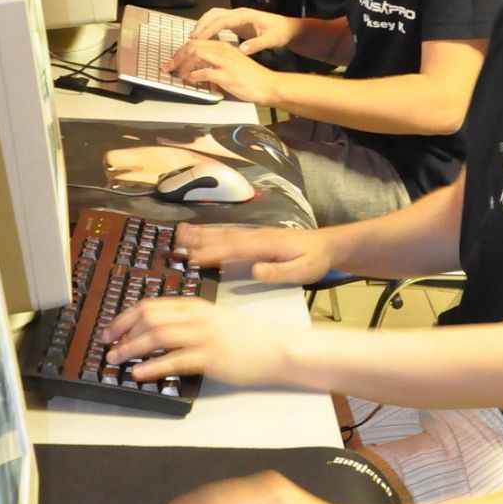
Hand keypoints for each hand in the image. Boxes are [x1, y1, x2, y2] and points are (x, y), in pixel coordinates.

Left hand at [104, 296, 272, 384]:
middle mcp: (195, 316)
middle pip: (149, 317)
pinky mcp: (210, 356)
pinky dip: (152, 366)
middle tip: (108, 347)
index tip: (111, 331)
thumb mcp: (212, 319)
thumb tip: (152, 332)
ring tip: (117, 361)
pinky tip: (139, 374)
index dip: (124, 318)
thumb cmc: (243, 337)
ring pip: (157, 336)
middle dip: (122, 332)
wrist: (273, 348)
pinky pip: (174, 359)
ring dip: (131, 348)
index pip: (150, 305)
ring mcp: (203, 335)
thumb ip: (186, 321)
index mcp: (193, 305)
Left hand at [165, 37, 280, 102]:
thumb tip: (200, 73)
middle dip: (177, 57)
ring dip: (182, 66)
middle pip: (192, 46)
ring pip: (195, 55)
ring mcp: (224, 62)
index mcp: (223, 46)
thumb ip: (216, 65)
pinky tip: (190, 81)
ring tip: (178, 75)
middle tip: (168, 67)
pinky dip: (192, 77)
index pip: (196, 42)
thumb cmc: (252, 77)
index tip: (173, 60)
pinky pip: (203, 73)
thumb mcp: (232, 65)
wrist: (268, 85)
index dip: (181, 51)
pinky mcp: (226, 75)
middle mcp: (223, 50)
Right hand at [175, 221, 334, 282]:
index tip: (192, 260)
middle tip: (175, 245)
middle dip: (198, 241)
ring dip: (201, 233)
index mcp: (265, 245)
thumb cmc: (314, 260)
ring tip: (180, 233)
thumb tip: (255, 271)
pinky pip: (229, 233)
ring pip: (223, 233)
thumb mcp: (302, 271)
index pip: (234, 249)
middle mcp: (256, 236)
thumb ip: (279, 272)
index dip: (212, 254)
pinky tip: (202, 232)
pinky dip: (212, 231)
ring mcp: (255, 234)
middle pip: (222, 237)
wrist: (327, 245)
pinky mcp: (255, 237)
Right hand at [190, 4, 294, 46]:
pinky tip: (205, 36)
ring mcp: (237, 15)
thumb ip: (257, 45)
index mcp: (246, 16)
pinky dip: (209, 25)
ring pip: (214, 15)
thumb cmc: (280, 33)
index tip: (199, 38)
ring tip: (194, 37)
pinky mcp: (237, 20)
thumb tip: (242, 49)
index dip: (209, 29)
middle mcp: (239, 12)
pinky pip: (218, 20)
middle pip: (215, 14)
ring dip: (203, 23)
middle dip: (202, 25)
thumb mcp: (271, 40)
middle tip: (191, 38)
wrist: (287, 28)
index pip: (223, 20)